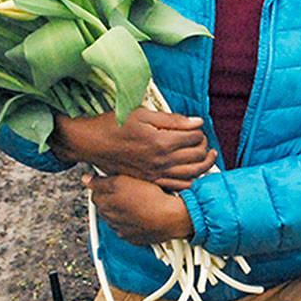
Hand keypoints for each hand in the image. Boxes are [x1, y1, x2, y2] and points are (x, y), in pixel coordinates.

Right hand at [51, 109, 215, 188]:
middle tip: (202, 139)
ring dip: (204, 164)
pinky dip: (191, 180)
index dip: (199, 130)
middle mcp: (161, 161)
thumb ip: (173, 119)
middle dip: (204, 145)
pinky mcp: (150, 182)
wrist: (92, 143)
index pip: (194, 137)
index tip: (196, 126)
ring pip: (192, 174)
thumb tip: (197, 122)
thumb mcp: (143, 114)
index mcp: (161, 142)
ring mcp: (156, 174)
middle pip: (197, 156)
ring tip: (207, 156)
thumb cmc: (114, 125)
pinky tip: (193, 172)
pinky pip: (178, 186)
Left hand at [84, 173, 193, 244]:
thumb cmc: (150, 199)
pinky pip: (127, 229)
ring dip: (122, 212)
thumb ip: (100, 182)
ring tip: (137, 203)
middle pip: (104, 207)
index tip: (113, 183)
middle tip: (127, 192)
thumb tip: (86, 180)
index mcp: (105, 205)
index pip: (95, 195)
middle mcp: (110, 220)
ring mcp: (121, 230)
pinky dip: (131, 223)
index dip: (104, 187)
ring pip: (116, 219)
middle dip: (112, 200)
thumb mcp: (123, 181)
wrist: (170, 218)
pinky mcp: (133, 238)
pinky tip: (142, 215)